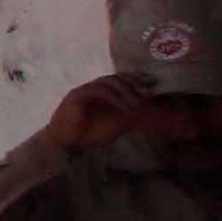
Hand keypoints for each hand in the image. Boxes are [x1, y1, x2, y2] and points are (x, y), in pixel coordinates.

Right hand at [43, 74, 192, 153]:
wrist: (67, 142)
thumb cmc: (90, 133)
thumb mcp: (119, 122)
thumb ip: (134, 115)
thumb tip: (154, 112)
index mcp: (105, 91)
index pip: (122, 79)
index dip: (138, 79)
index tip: (153, 85)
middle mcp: (96, 87)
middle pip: (117, 77)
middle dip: (135, 83)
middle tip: (149, 93)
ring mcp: (86, 89)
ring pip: (109, 82)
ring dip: (126, 91)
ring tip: (137, 103)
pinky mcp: (77, 95)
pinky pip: (98, 90)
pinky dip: (113, 97)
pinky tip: (124, 106)